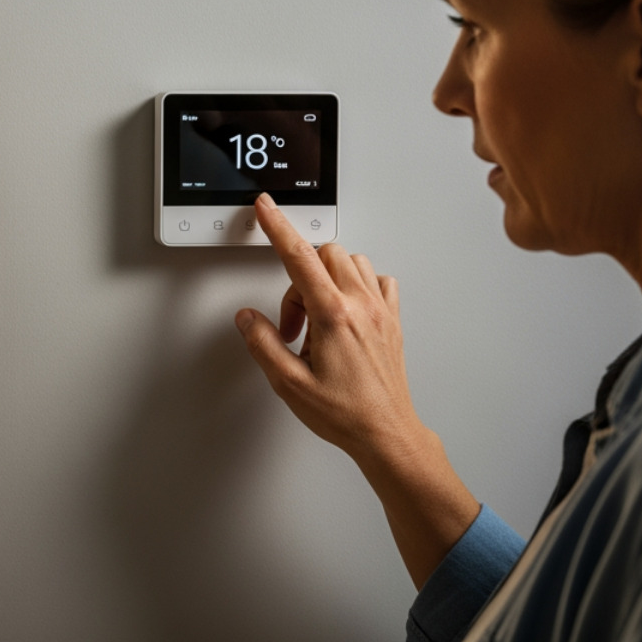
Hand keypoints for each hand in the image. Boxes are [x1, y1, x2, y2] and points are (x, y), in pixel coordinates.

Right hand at [233, 193, 478, 587]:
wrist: (386, 433)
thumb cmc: (345, 413)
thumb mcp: (288, 384)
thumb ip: (263, 343)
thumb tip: (249, 318)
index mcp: (332, 316)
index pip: (298, 257)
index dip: (277, 228)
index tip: (265, 209)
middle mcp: (360, 306)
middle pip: (324, 255)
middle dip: (298, 277)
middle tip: (291, 319)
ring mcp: (381, 311)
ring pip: (350, 262)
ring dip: (326, 278)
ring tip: (315, 319)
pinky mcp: (393, 320)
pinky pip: (376, 281)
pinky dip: (357, 285)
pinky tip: (345, 311)